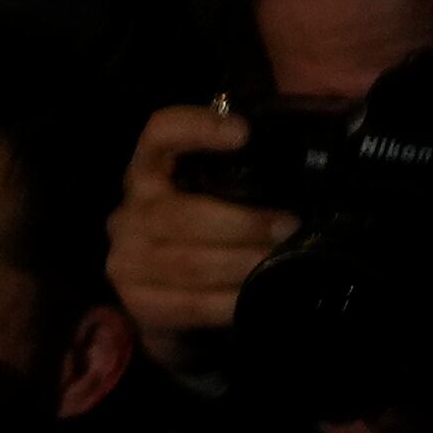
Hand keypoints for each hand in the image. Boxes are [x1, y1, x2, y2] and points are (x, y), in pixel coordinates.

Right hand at [110, 104, 292, 377]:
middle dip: (240, 222)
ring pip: (186, 262)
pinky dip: (226, 302)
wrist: (173, 304)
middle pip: (177, 214)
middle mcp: (129, 214)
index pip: (160, 134)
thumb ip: (247, 177)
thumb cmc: (209, 240)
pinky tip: (253, 298)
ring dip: (240, 264)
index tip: (243, 133)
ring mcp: (127, 260)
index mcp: (149, 174)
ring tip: (279, 262)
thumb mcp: (220, 200)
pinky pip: (188, 303)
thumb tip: (306, 144)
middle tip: (287, 226)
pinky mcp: (137, 303)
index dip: (195, 128)